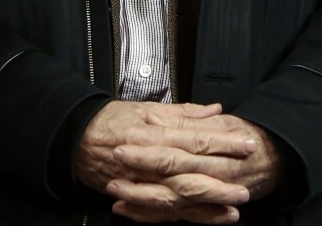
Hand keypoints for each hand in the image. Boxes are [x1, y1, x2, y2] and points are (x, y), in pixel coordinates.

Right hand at [75, 102, 256, 222]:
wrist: (74, 138)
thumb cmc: (111, 119)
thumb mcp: (145, 107)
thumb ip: (182, 112)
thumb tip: (214, 110)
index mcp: (153, 132)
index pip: (194, 137)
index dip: (222, 141)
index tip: (245, 142)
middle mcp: (148, 159)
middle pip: (190, 170)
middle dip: (221, 176)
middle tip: (247, 180)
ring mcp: (141, 182)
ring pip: (179, 196)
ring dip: (208, 203)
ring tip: (235, 206)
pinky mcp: (136, 197)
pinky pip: (164, 212)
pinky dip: (187, 216)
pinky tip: (209, 218)